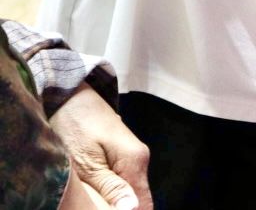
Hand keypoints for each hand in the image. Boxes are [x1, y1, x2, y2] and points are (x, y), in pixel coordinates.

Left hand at [49, 85, 152, 209]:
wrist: (71, 98)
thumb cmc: (76, 126)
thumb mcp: (87, 162)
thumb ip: (110, 186)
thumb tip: (131, 209)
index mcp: (135, 161)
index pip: (144, 203)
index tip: (107, 209)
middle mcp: (140, 158)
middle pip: (137, 198)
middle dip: (118, 207)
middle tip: (92, 201)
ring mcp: (133, 155)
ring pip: (129, 190)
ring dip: (112, 200)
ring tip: (91, 195)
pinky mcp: (123, 154)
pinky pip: (121, 181)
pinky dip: (108, 191)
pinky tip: (92, 188)